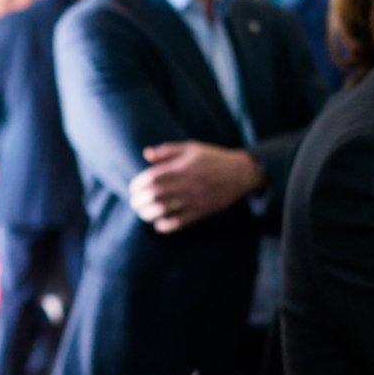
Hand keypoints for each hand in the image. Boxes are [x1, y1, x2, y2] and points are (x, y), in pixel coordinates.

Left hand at [129, 142, 262, 233]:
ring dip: (148, 214)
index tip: (133, 189)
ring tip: (143, 213)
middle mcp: (186, 183)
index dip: (137, 185)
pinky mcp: (202, 211)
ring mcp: (194, 198)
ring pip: (164, 210)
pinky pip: (181, 222)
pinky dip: (167, 226)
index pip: (152, 178)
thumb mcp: (190, 148)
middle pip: (154, 195)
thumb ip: (167, 151)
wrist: (240, 173)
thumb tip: (145, 154)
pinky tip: (159, 225)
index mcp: (182, 166)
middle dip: (139, 201)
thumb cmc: (212, 158)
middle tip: (134, 203)